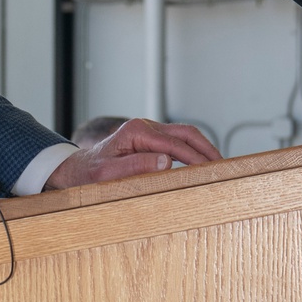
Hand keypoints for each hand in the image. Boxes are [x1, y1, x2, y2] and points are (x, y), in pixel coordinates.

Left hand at [44, 118, 220, 189]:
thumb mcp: (107, 175)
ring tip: (219, 165)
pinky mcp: (150, 137)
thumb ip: (135, 166)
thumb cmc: (89, 174)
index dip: (195, 158)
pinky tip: (203, 162)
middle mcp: (144, 126)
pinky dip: (193, 148)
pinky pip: (177, 139)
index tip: (212, 170)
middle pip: (185, 132)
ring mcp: (148, 130)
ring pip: (184, 133)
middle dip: (207, 148)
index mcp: (135, 132)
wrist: (76, 169)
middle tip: (224, 166)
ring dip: (203, 147)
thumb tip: (167, 160)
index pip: (174, 144)